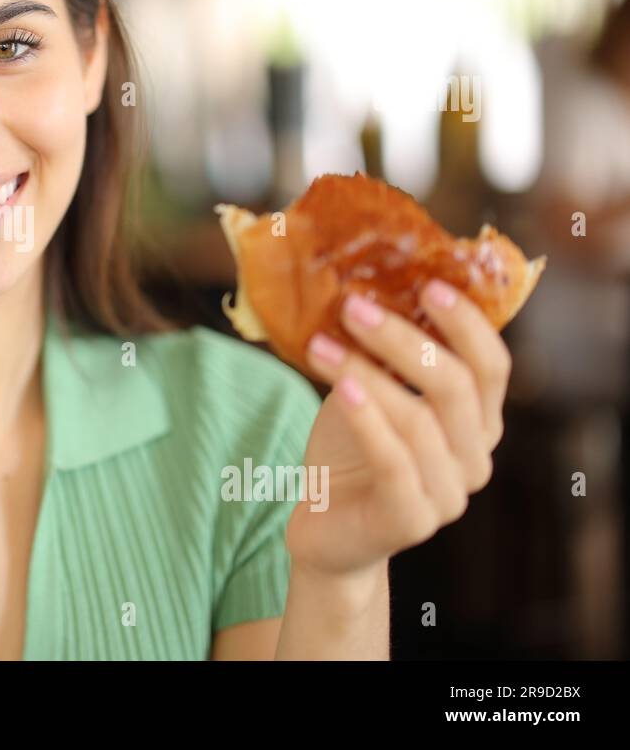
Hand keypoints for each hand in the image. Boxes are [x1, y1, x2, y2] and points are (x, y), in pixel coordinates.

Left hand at [285, 278, 509, 580]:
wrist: (325, 527)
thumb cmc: (350, 451)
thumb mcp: (370, 393)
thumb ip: (384, 356)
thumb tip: (364, 287)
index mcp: (477, 423)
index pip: (492, 366)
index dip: (467, 324)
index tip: (429, 284)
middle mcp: (474, 459)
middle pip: (457, 387)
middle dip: (403, 339)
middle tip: (354, 307)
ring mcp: (449, 494)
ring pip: (419, 419)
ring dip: (365, 372)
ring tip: (320, 344)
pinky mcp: (411, 520)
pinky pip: (394, 459)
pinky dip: (367, 418)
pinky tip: (339, 388)